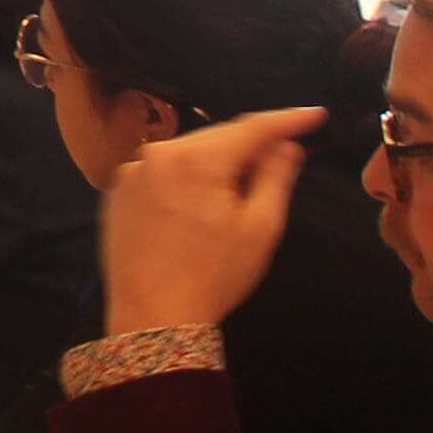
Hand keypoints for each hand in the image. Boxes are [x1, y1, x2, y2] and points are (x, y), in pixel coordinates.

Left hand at [97, 104, 322, 337]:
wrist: (152, 317)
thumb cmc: (213, 275)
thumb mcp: (259, 228)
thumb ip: (276, 177)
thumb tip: (287, 146)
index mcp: (197, 159)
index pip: (252, 127)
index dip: (287, 120)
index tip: (315, 116)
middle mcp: (159, 154)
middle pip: (216, 139)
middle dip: (250, 145)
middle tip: (284, 153)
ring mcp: (132, 173)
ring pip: (187, 155)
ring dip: (216, 162)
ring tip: (241, 183)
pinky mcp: (117, 194)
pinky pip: (161, 173)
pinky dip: (185, 179)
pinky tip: (199, 202)